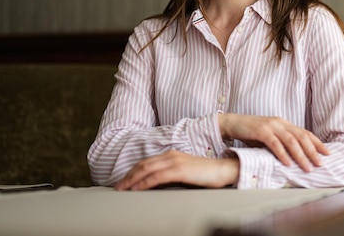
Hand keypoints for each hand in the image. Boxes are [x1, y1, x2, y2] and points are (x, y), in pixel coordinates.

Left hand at [114, 150, 238, 190]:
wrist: (225, 170)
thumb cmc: (208, 174)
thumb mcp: (187, 172)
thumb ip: (173, 174)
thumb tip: (158, 184)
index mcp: (173, 154)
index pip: (148, 162)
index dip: (134, 171)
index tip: (125, 181)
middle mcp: (172, 155)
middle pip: (143, 164)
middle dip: (128, 176)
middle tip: (118, 187)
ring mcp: (175, 161)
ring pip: (146, 169)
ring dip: (132, 180)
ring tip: (123, 189)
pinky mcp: (179, 170)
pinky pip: (156, 177)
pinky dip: (143, 183)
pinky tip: (137, 189)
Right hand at [218, 113, 328, 171]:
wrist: (234, 123)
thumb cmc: (252, 132)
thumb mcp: (271, 136)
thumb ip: (282, 142)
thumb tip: (295, 157)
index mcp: (285, 123)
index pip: (305, 133)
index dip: (317, 143)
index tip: (327, 153)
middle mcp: (281, 123)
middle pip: (302, 137)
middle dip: (313, 151)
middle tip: (320, 163)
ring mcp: (271, 126)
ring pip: (291, 141)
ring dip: (300, 155)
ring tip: (307, 167)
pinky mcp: (261, 131)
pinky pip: (274, 143)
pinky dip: (282, 154)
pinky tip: (287, 163)